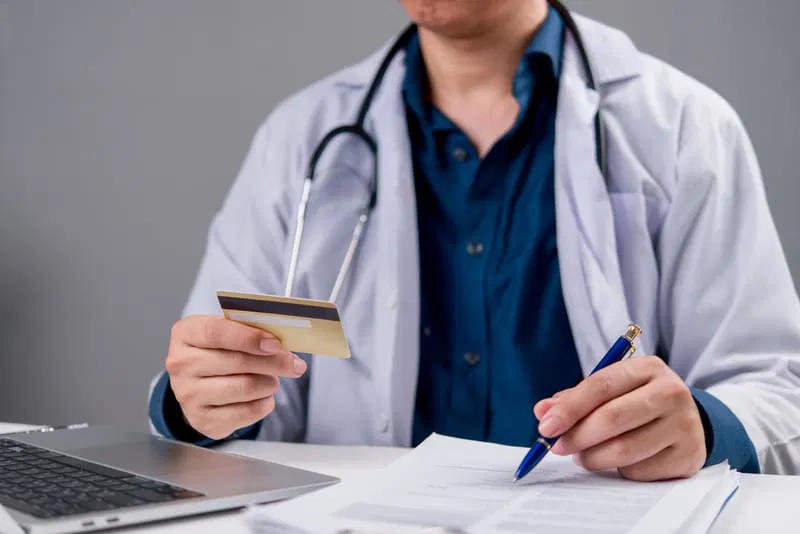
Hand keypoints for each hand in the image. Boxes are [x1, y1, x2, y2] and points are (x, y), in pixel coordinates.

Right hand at [166, 315, 306, 439]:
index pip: (217, 332)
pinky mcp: (203, 420)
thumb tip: (282, 343)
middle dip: (274, 363)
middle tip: (295, 364)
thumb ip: (250, 331)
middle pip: (237, 362)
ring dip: (270, 383)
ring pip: (245, 388)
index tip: (275, 344)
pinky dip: (265, 403)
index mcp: (186, 334)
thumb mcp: (227, 330)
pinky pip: (247, 412)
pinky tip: (264, 395)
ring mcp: (188, 395)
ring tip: (273, 379)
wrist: (198, 383)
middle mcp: (181, 364)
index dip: (249, 338)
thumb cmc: (218, 350)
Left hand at [533, 356, 705, 480]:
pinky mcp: (688, 456)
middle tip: (558, 447)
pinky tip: (614, 462)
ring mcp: (684, 425)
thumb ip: (576, 398)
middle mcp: (671, 392)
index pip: (600, 386)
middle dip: (576, 436)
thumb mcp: (612, 389)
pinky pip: (639, 471)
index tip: (545, 427)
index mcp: (647, 368)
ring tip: (581, 456)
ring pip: (624, 450)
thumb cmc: (639, 401)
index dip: (569, 409)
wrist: (688, 419)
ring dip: (592, 457)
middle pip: (611, 419)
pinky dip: (617, 470)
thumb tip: (542, 411)